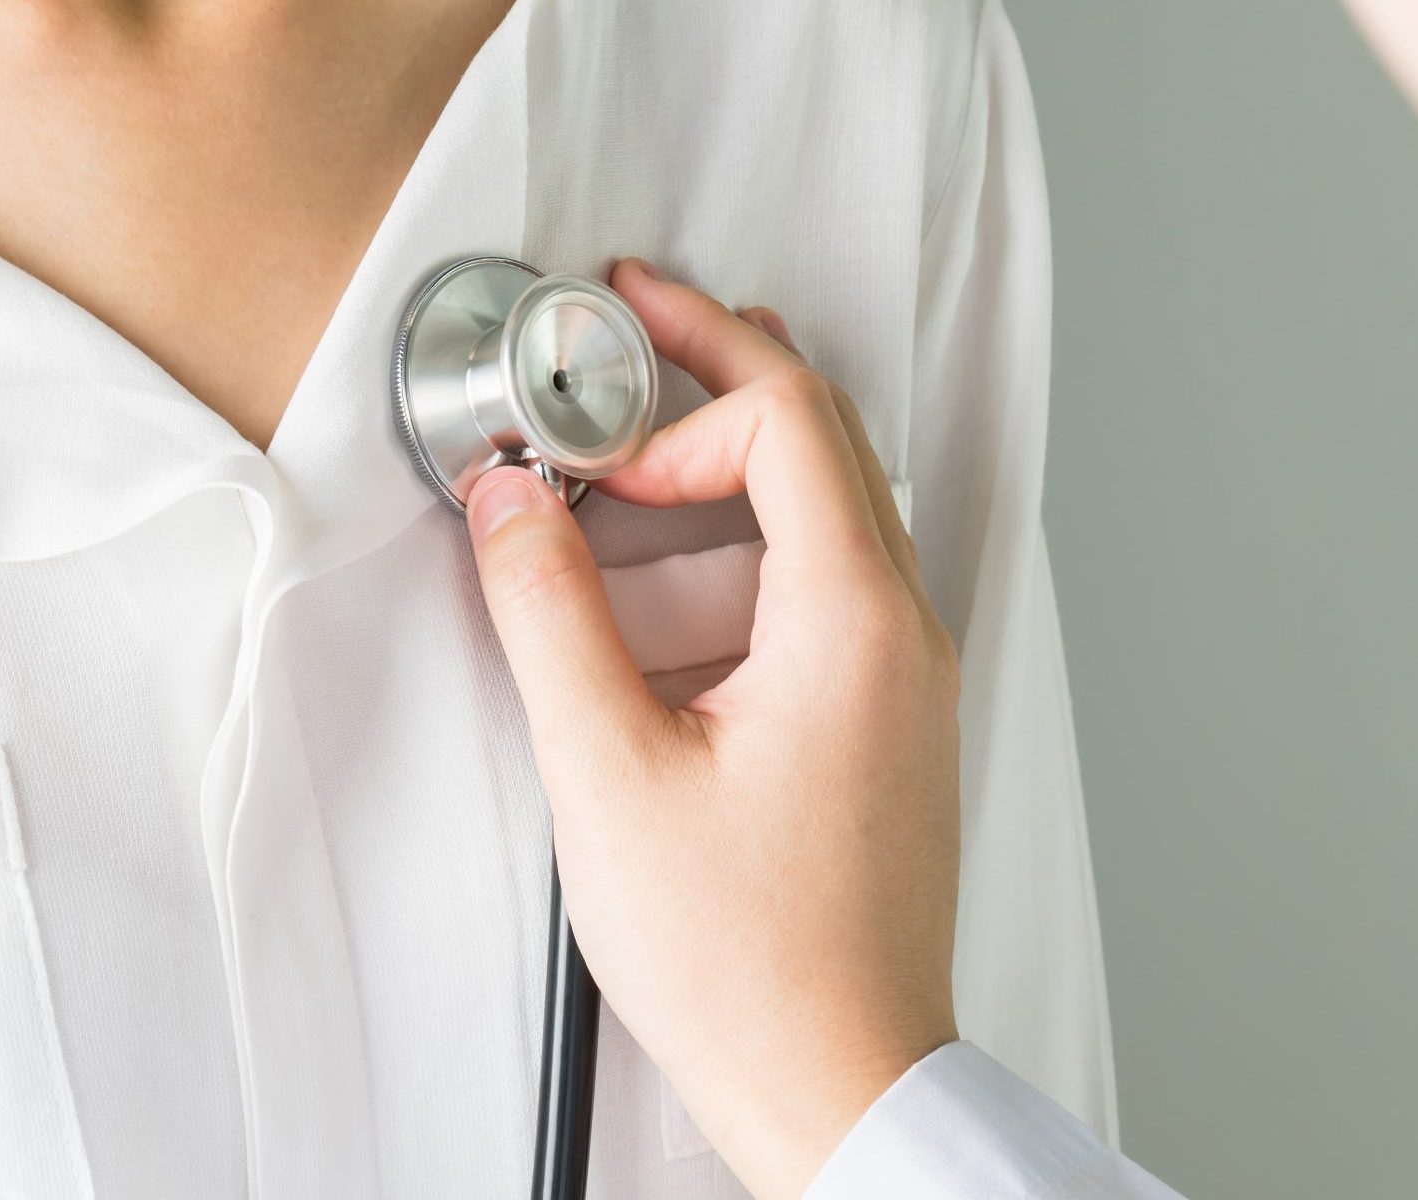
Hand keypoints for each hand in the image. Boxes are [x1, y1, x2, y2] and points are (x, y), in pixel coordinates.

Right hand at [464, 259, 962, 1198]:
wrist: (840, 1082)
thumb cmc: (749, 961)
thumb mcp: (608, 773)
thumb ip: (548, 613)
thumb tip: (512, 499)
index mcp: (854, 621)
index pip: (786, 419)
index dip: (687, 374)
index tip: (604, 374)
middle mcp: (903, 634)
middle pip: (825, 439)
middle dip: (719, 372)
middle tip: (629, 336)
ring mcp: (905, 682)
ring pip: (834, 509)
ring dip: (735, 461)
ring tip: (640, 450)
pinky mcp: (885, 726)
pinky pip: (830, 586)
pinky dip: (751, 545)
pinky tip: (673, 591)